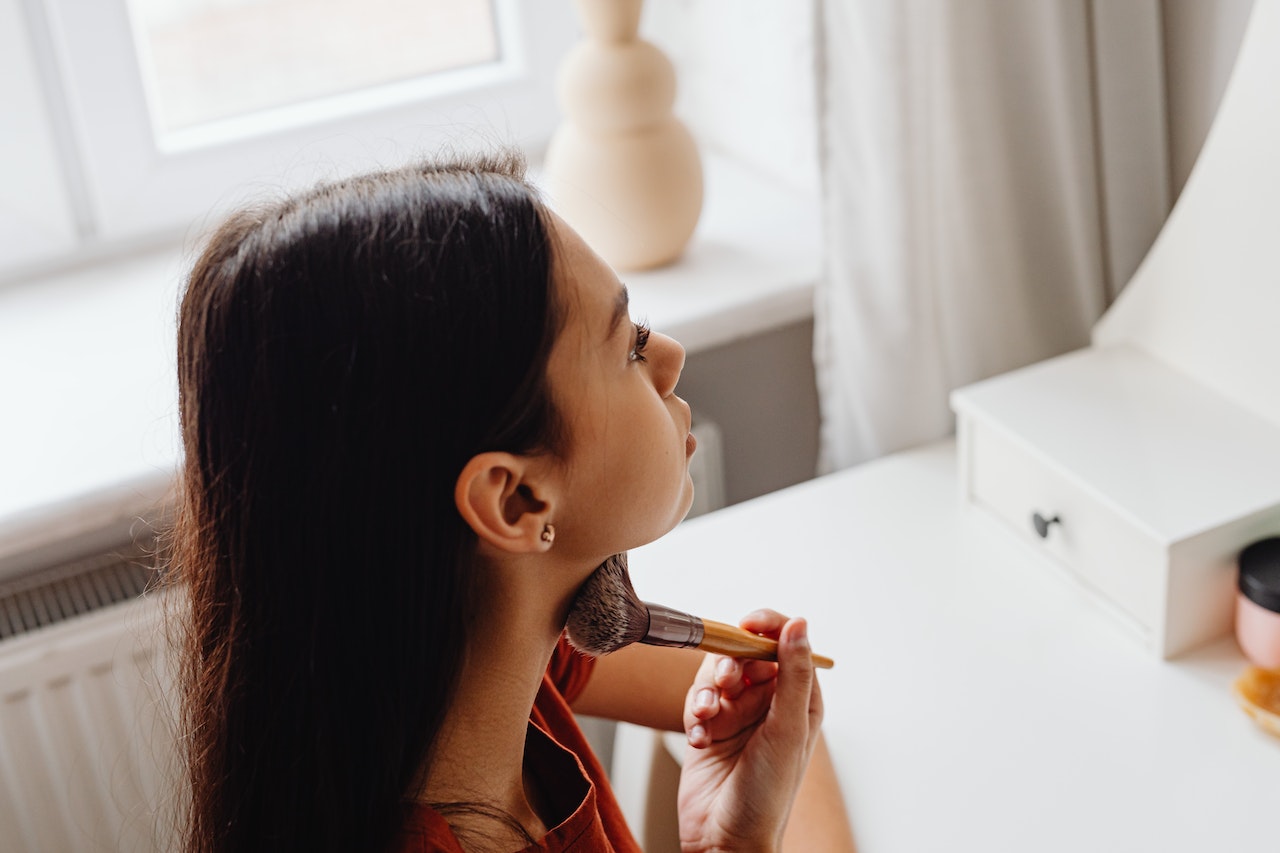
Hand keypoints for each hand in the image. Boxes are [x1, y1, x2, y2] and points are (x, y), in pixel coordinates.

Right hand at [677, 610, 823, 852]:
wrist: (725, 840)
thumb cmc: (767, 795)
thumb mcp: (787, 729)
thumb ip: (792, 674)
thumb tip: (799, 624)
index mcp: (799, 700)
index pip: (786, 645)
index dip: (768, 628)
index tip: (747, 624)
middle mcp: (769, 703)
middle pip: (745, 654)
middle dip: (729, 664)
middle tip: (724, 683)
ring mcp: (737, 714)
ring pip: (715, 674)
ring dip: (707, 692)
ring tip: (707, 717)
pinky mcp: (708, 727)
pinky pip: (695, 700)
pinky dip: (694, 715)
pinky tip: (700, 739)